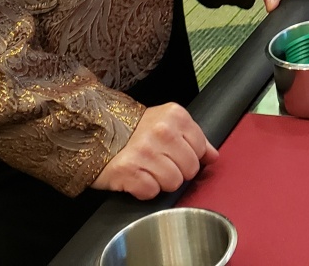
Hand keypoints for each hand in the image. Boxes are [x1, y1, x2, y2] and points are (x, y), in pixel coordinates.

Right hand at [91, 103, 217, 198]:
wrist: (95, 132)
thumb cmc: (133, 129)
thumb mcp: (167, 122)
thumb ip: (193, 137)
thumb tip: (213, 155)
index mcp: (175, 116)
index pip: (201, 149)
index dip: (189, 156)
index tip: (175, 153)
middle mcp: (162, 132)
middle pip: (190, 169)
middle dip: (177, 170)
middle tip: (159, 162)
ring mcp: (144, 151)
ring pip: (173, 183)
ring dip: (160, 181)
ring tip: (147, 169)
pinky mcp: (128, 171)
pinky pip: (151, 192)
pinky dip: (144, 189)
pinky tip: (136, 177)